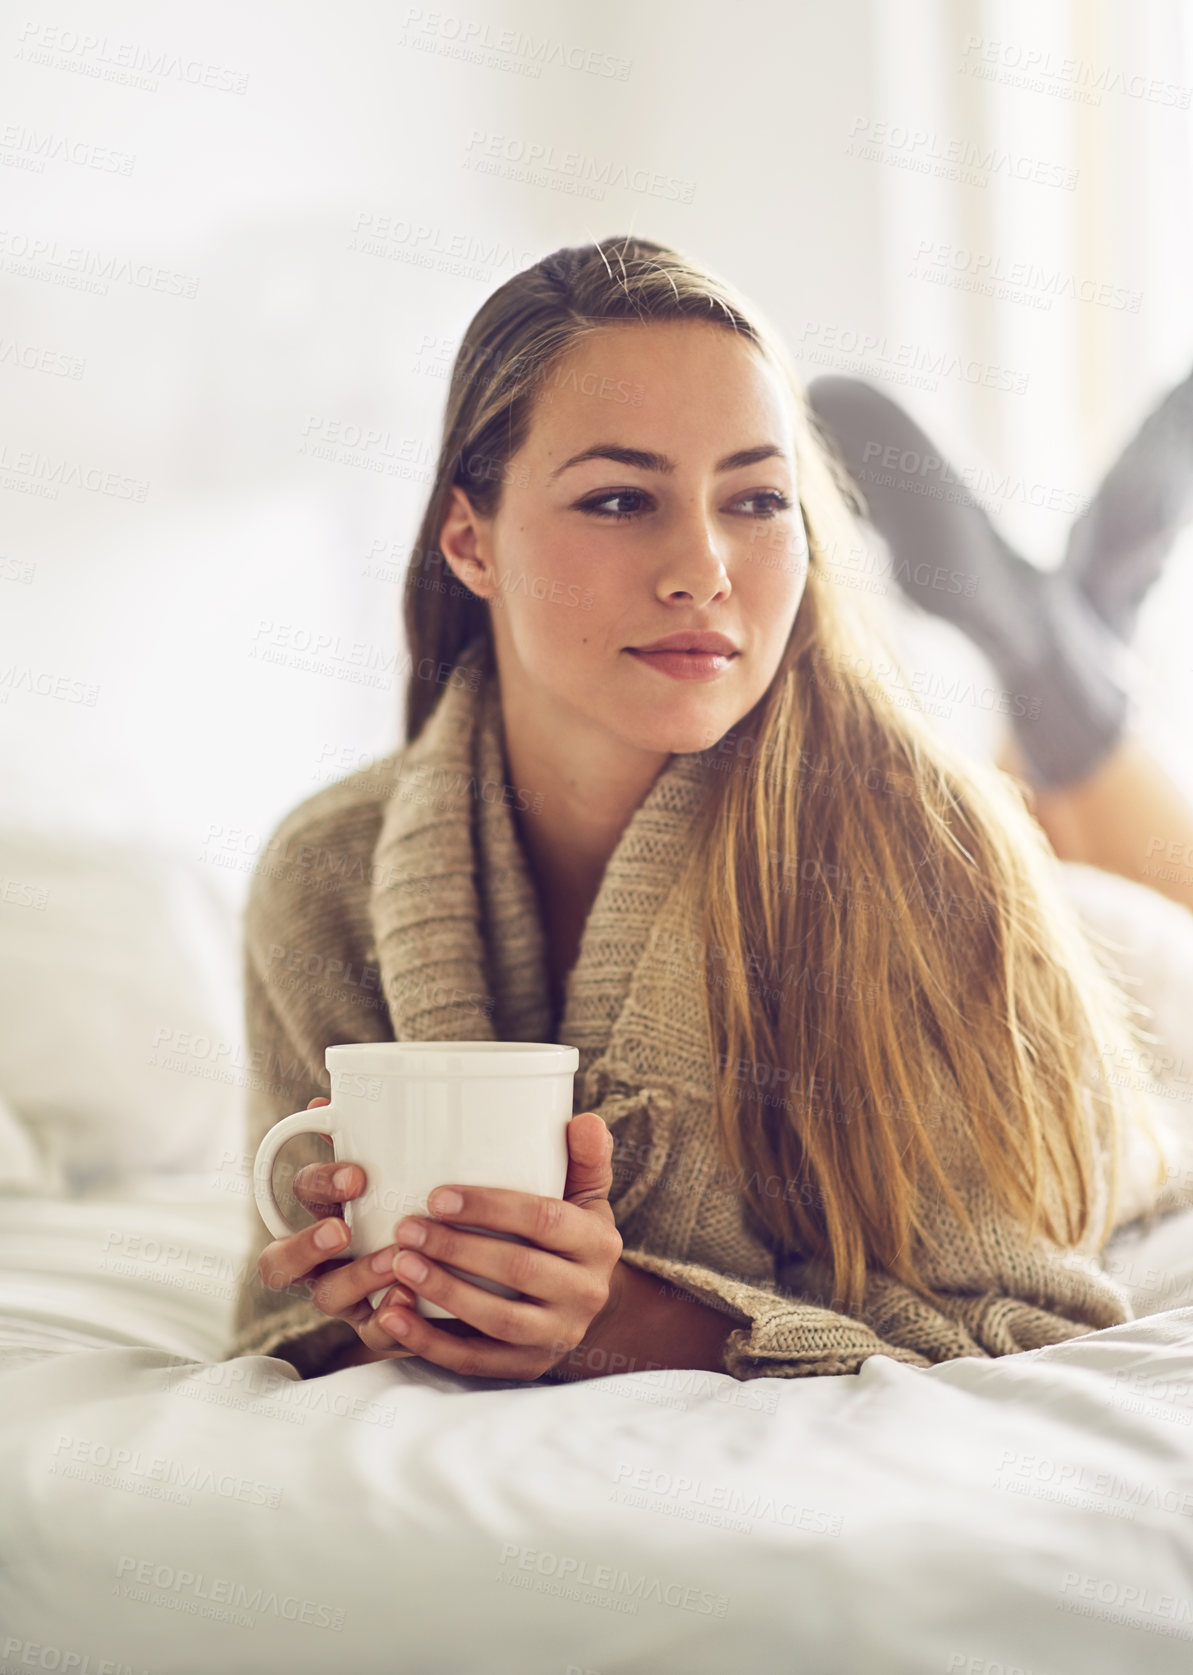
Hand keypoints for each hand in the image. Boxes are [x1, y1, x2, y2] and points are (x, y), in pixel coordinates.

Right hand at [255, 1097, 418, 1362]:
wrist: (478, 1268)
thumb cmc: (427, 1204)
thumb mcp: (406, 1168)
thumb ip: (373, 1138)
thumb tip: (329, 1098)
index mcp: (329, 1210)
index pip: (300, 1195)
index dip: (319, 1186)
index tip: (356, 1175)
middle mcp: (326, 1258)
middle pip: (283, 1259)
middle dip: (307, 1244)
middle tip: (342, 1229)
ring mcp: (349, 1299)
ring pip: (326, 1297)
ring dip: (354, 1278)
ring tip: (391, 1262)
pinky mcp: (381, 1331)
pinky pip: (374, 1335)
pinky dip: (388, 1323)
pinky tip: (408, 1304)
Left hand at [375, 1110, 623, 1379]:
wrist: (581, 1302)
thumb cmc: (568, 1232)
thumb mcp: (585, 1195)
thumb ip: (585, 1157)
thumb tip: (584, 1121)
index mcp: (598, 1243)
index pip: (546, 1220)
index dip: (492, 1208)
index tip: (438, 1196)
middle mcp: (586, 1293)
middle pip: (519, 1271)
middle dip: (457, 1249)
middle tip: (407, 1228)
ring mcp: (557, 1336)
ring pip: (497, 1319)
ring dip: (443, 1292)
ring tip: (398, 1265)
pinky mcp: (526, 1368)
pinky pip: (475, 1360)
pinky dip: (429, 1342)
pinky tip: (392, 1317)